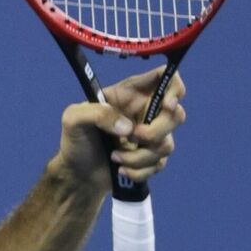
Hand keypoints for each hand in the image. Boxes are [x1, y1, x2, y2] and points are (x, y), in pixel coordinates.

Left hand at [51, 67, 186, 190]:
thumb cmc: (75, 140)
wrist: (77, 173)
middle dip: (156, 131)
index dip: (173, 88)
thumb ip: (97, 113)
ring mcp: (150, 136)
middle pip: (177, 115)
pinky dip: (139, 170)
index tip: (166, 105)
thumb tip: (128, 128)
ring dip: (140, 156)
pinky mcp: (151, 158)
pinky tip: (120, 170)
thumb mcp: (74, 119)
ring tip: (114, 157)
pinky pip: (159, 164)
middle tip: (132, 137)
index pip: (164, 78)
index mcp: (129, 94)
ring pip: (167, 144)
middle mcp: (144, 112)